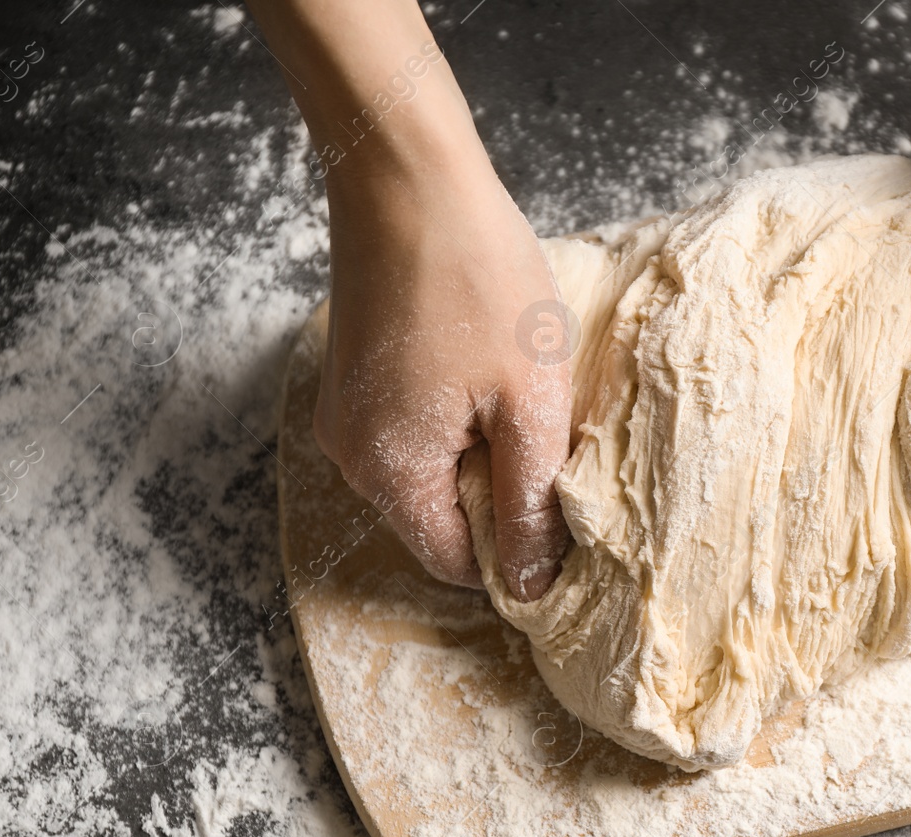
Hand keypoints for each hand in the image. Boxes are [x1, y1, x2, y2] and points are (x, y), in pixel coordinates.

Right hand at [244, 0, 571, 596]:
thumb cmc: (478, 280)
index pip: (458, 563)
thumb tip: (531, 586)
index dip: (518, 552)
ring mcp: (345, 413)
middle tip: (552, 434)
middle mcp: (352, 455)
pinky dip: (458, 418)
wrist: (407, 176)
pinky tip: (491, 370)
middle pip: (440, 519)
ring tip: (524, 395)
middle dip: (502, 495)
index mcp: (391, 474)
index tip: (565, 508)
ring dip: (484, 452)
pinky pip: (412, 429)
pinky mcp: (353, 376)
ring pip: (429, 471)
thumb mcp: (530, 403)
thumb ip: (530, 503)